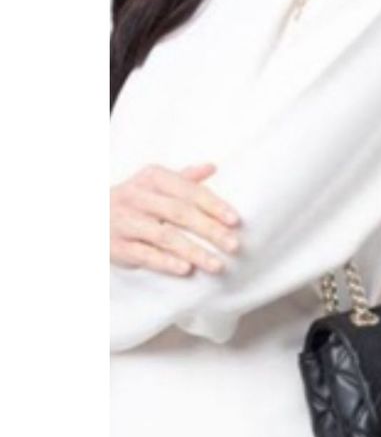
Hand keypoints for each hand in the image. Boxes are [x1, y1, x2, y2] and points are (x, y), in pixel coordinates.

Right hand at [111, 163, 240, 275]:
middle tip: (234, 245)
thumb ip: (184, 179)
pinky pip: (144, 254)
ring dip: (193, 251)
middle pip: (179, 213)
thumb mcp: (154, 184)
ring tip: (217, 265)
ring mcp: (124, 221)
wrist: (89, 217)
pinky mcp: (117, 246)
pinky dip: (166, 262)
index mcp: (151, 178)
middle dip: (210, 230)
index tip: (235, 220)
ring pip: (164, 236)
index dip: (213, 205)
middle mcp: (136, 196)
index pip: (188, 190)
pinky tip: (186, 270)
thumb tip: (212, 166)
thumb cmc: (134, 202)